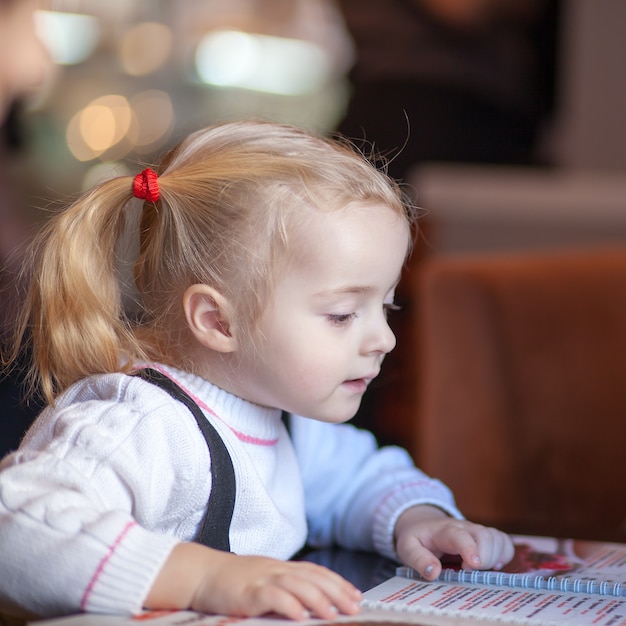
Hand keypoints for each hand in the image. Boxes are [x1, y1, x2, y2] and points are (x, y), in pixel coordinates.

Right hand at [145, 542, 361, 620]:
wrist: (201, 574)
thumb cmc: (232, 582)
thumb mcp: (263, 580)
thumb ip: (284, 588)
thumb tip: (310, 605)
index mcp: (281, 567)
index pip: (316, 572)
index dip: (338, 582)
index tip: (356, 595)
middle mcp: (276, 569)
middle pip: (312, 577)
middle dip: (336, 591)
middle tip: (354, 607)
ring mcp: (262, 578)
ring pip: (296, 585)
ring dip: (318, 599)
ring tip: (334, 614)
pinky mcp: (247, 591)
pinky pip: (271, 597)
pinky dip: (288, 604)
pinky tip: (300, 616)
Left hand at [394, 505, 514, 580]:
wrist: (422, 523)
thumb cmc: (417, 538)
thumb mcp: (407, 548)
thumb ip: (419, 559)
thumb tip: (433, 572)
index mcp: (444, 530)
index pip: (460, 536)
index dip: (469, 549)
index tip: (473, 565)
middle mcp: (464, 528)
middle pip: (485, 536)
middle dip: (485, 557)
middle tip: (470, 572)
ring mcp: (476, 531)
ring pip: (498, 538)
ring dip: (496, 557)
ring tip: (481, 571)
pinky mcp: (485, 537)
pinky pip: (504, 542)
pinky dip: (504, 555)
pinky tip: (493, 566)